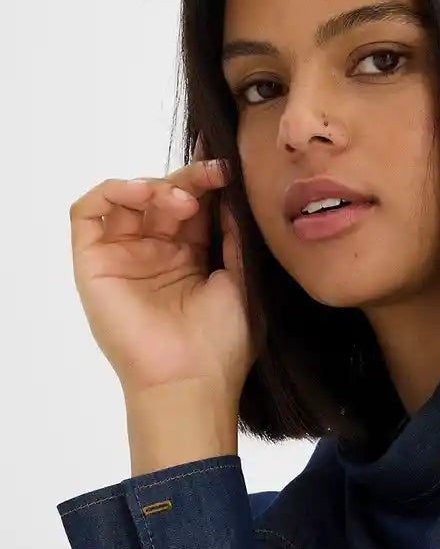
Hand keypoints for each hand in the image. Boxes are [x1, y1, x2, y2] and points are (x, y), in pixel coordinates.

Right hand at [68, 134, 255, 401]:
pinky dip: (113, 191)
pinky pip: (88, 212)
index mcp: (191, 259)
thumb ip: (235, 237)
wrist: (190, 380)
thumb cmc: (222, 343)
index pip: (193, 206)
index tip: (229, 168)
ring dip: (156, 186)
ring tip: (183, 201)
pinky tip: (145, 194)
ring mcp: (122, 257)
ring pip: (128, 198)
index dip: (208, 182)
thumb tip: (233, 194)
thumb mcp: (242, 281)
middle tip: (213, 177)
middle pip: (163, 196)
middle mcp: (154, 254)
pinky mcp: (93, 263)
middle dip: (188, 180)